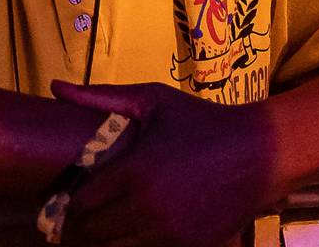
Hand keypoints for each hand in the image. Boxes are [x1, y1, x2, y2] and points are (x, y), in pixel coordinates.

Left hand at [48, 80, 283, 246]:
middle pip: (93, 232)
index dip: (71, 202)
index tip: (72, 196)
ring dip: (112, 235)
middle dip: (87, 222)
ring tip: (116, 218)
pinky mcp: (189, 245)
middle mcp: (146, 208)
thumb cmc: (205, 122)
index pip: (79, 205)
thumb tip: (55, 87)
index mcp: (133, 173)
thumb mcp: (156, 101)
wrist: (263, 151)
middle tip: (91, 210)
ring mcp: (169, 232)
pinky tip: (145, 224)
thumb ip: (103, 97)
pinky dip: (141, 243)